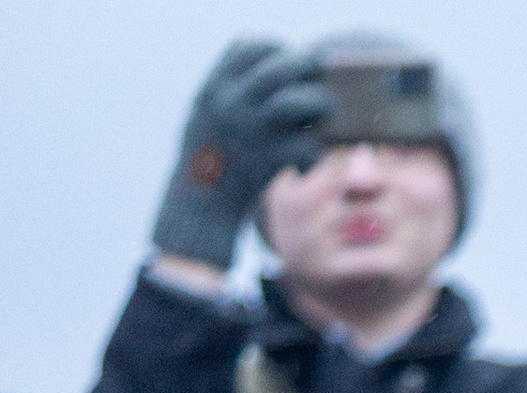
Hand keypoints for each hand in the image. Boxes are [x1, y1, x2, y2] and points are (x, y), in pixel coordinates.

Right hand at [152, 38, 334, 270]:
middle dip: (305, 67)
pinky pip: (306, 148)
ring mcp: (251, 130)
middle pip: (277, 67)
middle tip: (322, 75)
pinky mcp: (269, 161)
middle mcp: (232, 103)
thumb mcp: (203, 118)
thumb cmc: (204, 166)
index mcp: (214, 89)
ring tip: (328, 112)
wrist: (198, 209)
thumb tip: (264, 82)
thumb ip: (228, 94)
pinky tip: (311, 162)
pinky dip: (315, 155)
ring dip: (318, 103)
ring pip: (296, 101)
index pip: (247, 48)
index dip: (272, 48)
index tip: (286, 57)